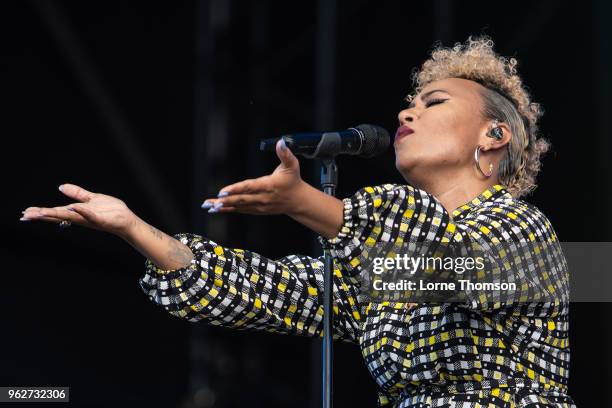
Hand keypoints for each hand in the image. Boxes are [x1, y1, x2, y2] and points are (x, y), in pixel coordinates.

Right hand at [21, 183, 137, 237]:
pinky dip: (81, 211)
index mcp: (78, 212)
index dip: (41, 212)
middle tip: (26, 215)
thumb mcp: (91, 198)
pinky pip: (90, 215)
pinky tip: (72, 207)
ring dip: (56, 214)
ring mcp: (90, 219)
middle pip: (59, 215)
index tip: (26, 213)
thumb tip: (61, 186)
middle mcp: (81, 217)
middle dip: (43, 215)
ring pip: (70, 216)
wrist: (127, 220)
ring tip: (41, 212)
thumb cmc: (111, 211)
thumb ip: (77, 193)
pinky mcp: (101, 219)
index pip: (57, 211)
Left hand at [202, 139, 306, 215]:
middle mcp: (262, 197)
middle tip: (210, 202)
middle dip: (225, 201)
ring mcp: (259, 205)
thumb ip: (285, 154)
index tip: (222, 192)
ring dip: (223, 206)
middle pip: (241, 199)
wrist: (298, 201)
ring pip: (239, 206)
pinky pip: (241, 210)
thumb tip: (281, 142)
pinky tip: (217, 209)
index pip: (249, 187)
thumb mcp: (292, 165)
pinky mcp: (257, 210)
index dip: (235, 189)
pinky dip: (229, 210)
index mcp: (268, 185)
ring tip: (209, 206)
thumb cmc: (293, 180)